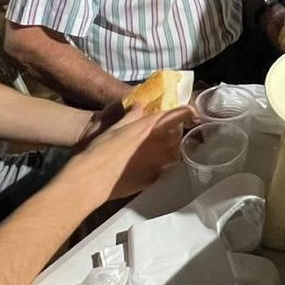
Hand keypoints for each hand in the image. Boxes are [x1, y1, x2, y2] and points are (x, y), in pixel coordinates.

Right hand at [60, 105, 194, 201]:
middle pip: (178, 134)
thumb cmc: (101, 149)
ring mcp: (160, 163)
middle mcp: (161, 144)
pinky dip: (162, 166)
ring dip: (170, 149)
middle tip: (164, 131)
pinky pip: (166, 169)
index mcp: (151, 126)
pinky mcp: (156, 179)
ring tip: (158, 150)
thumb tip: (141, 105)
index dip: (188, 112)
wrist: (93, 178)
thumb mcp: (116, 127)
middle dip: (174, 131)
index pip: (179, 115)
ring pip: (175, 153)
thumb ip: (132, 115)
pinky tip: (150, 166)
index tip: (191, 112)